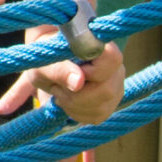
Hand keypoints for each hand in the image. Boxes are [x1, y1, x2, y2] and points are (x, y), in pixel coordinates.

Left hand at [0, 26, 125, 121]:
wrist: (48, 69)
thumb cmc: (46, 58)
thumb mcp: (45, 62)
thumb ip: (60, 69)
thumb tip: (78, 82)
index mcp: (102, 45)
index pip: (112, 59)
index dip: (92, 71)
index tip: (72, 71)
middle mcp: (115, 65)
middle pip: (107, 90)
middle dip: (77, 95)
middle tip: (57, 87)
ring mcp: (116, 84)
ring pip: (103, 106)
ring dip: (74, 105)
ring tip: (60, 91)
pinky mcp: (111, 102)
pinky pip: (98, 115)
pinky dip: (77, 113)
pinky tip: (67, 101)